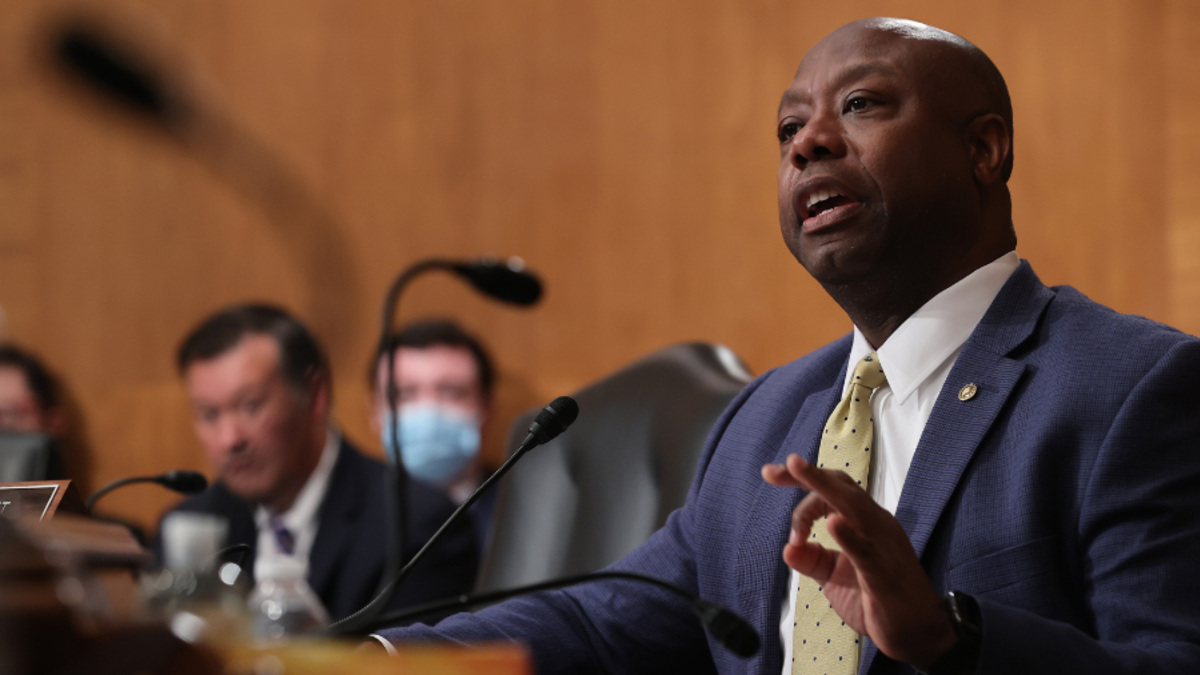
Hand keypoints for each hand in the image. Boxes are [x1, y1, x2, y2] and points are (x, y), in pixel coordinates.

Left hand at [762, 454, 956, 669]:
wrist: (918, 635)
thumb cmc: (879, 601)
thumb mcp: (835, 578)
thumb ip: (812, 560)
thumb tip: (788, 548)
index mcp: (866, 523)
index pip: (834, 489)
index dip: (803, 479)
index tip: (771, 474)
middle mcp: (876, 525)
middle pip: (842, 488)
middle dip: (807, 475)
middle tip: (773, 471)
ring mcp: (882, 545)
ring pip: (853, 506)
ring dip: (823, 487)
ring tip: (798, 470)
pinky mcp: (883, 572)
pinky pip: (865, 549)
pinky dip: (849, 535)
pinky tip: (833, 524)